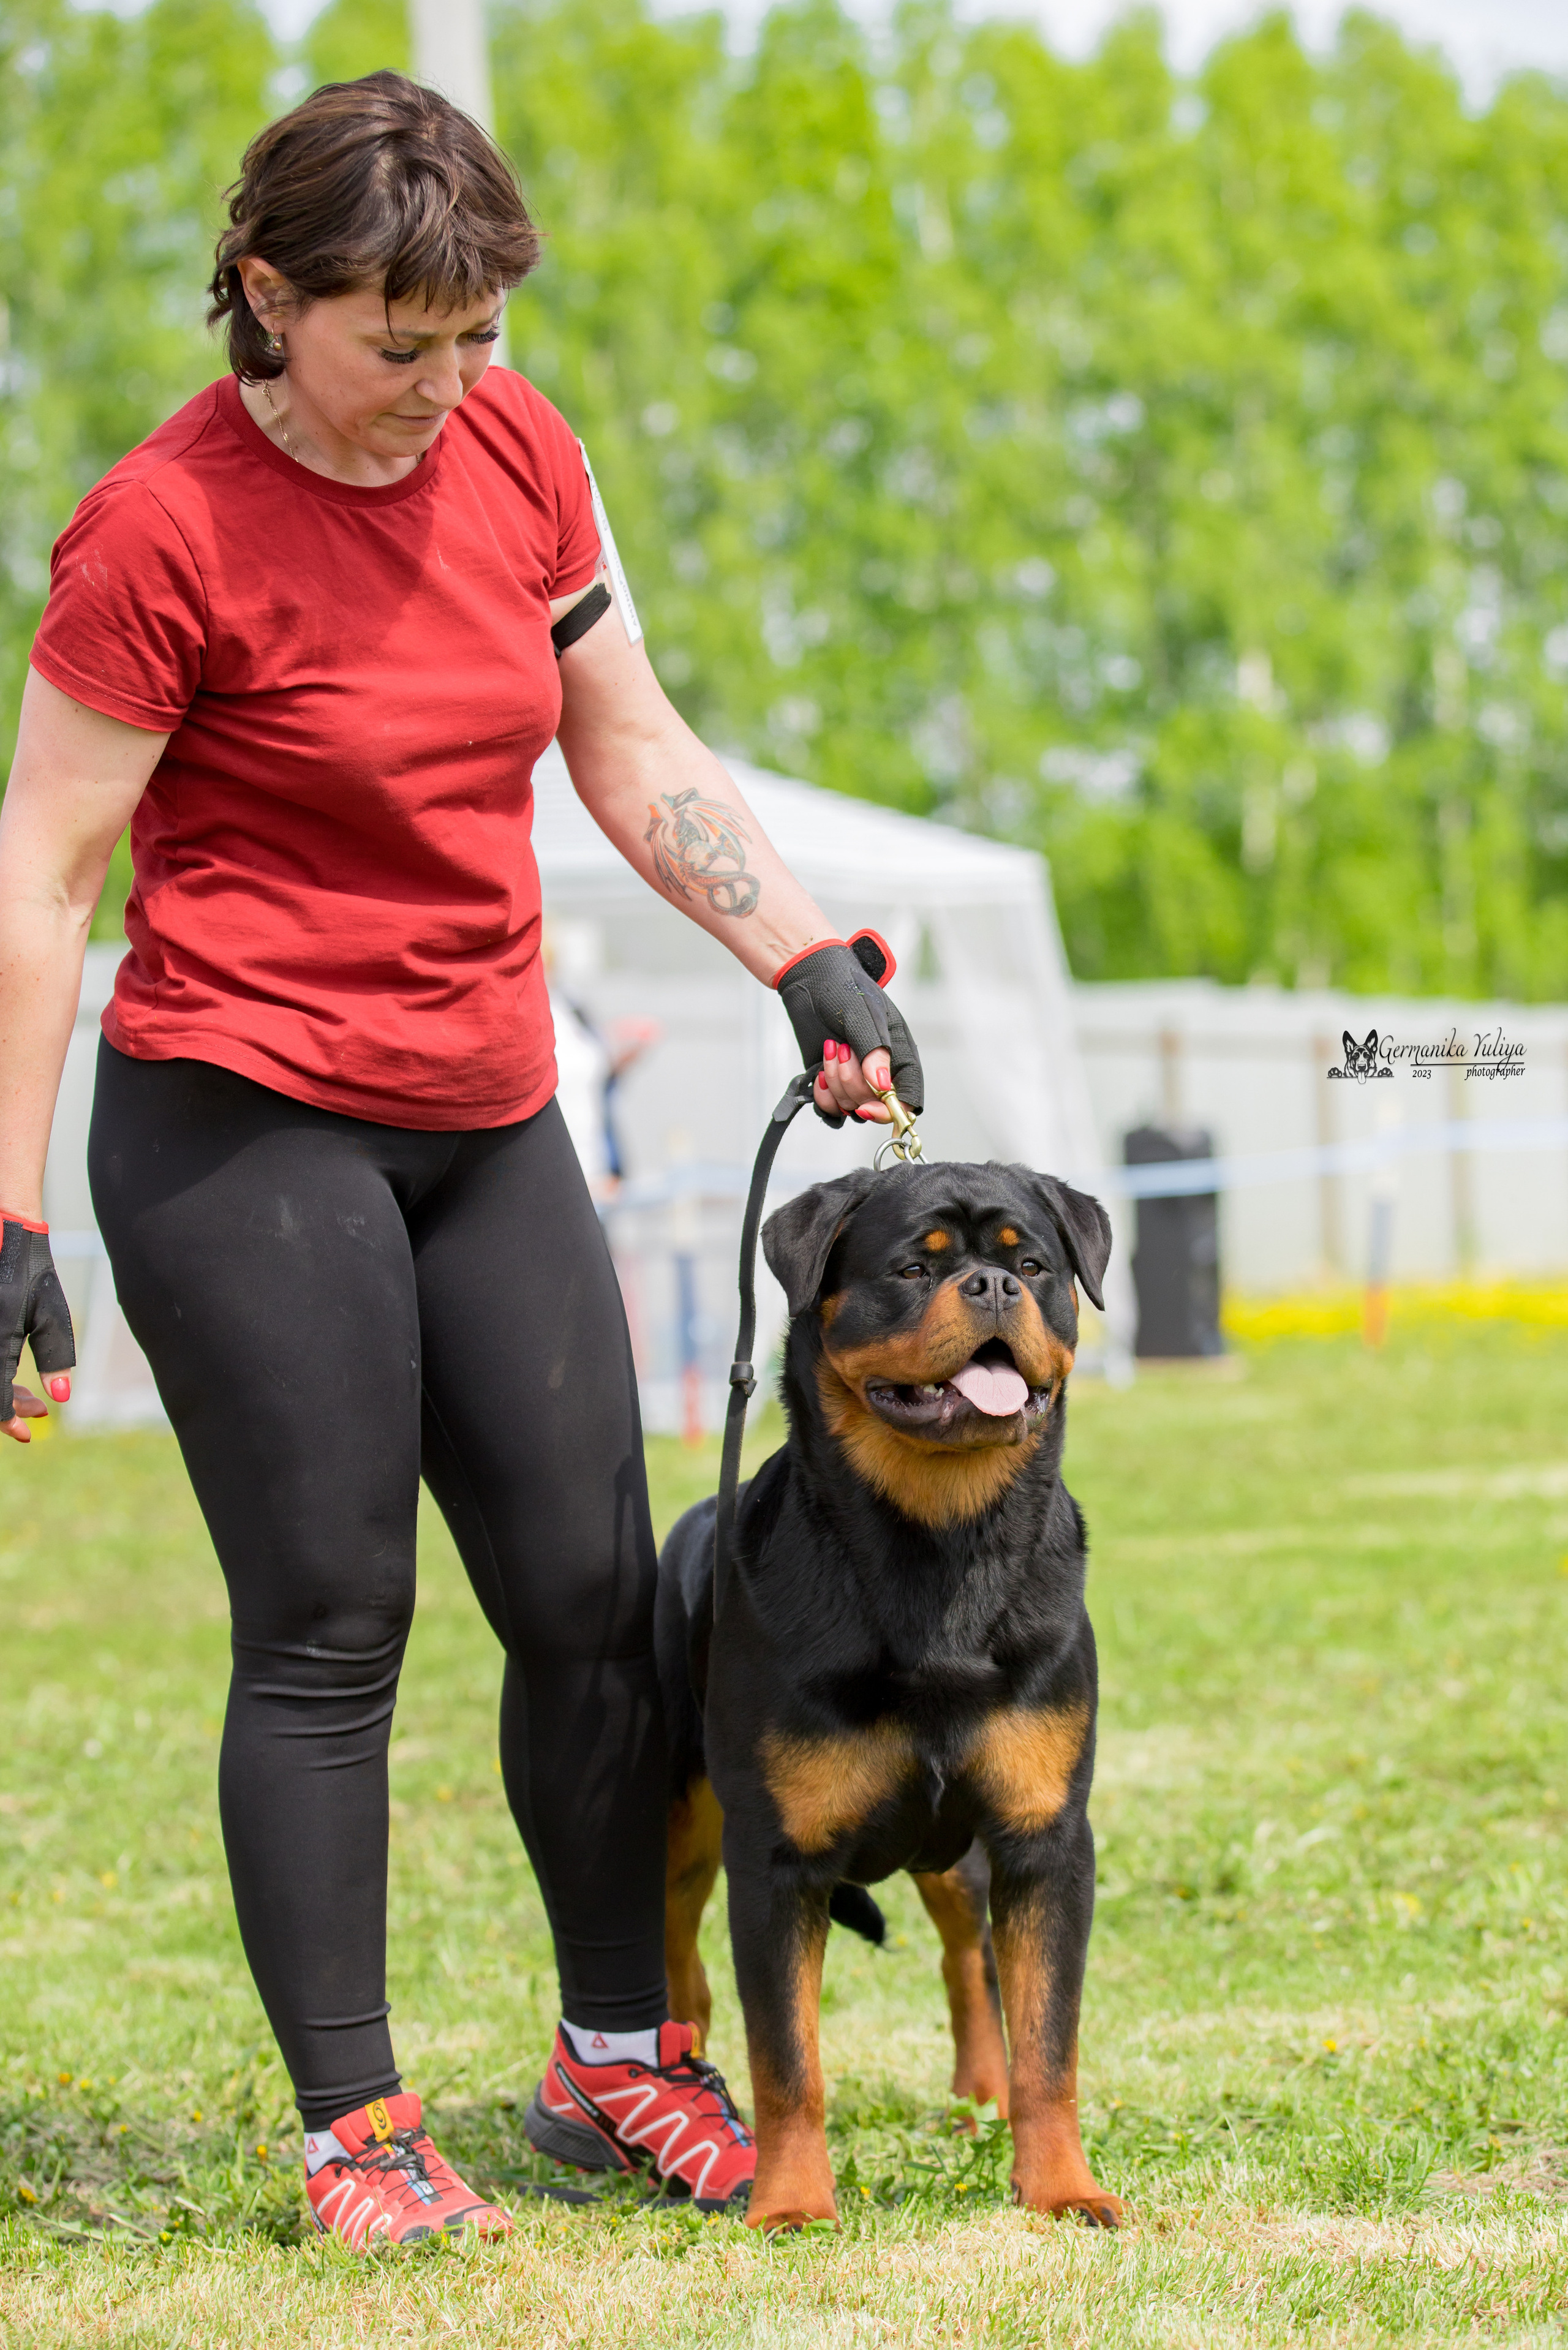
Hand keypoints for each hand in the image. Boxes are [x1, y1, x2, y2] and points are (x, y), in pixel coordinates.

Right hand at [1, 1210, 75, 1439]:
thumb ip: (55, 1356)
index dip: (8, 1421)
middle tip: (38, 1410)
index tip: (27, 1432)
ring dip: (1, 1391)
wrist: (2, 1234)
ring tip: (31, 1397)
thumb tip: (61, 1397)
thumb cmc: (29, 1272)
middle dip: (9, 1408)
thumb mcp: (50, 1313)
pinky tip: (10, 1374)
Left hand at [773, 937, 923, 1129]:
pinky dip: (822, 1098)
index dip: (889, 1111)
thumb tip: (883, 1087)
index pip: (907, 1100)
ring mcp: (857, 1080)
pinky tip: (819, 1074)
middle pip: (873, 1105)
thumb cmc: (845, 989)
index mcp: (901, 1056)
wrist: (812, 979)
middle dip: (851, 1083)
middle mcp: (882, 1074)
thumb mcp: (863, 1016)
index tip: (865, 1107)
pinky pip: (831, 1111)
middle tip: (842, 1050)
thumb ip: (874, 1051)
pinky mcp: (834, 1084)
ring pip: (850, 1108)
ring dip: (835, 1085)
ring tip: (831, 1049)